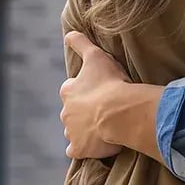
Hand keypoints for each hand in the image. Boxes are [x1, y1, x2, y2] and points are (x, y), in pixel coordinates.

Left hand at [60, 32, 127, 158]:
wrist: (119, 111)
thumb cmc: (109, 82)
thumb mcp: (95, 56)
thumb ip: (81, 43)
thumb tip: (68, 33)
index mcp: (68, 91)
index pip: (72, 90)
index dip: (86, 90)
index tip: (100, 91)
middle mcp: (65, 112)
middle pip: (73, 112)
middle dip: (84, 112)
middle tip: (104, 111)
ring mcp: (71, 132)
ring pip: (73, 131)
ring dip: (84, 130)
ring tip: (103, 128)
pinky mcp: (79, 149)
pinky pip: (75, 151)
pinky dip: (82, 149)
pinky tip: (94, 147)